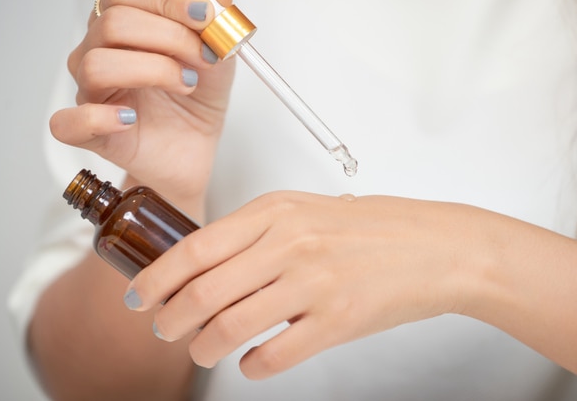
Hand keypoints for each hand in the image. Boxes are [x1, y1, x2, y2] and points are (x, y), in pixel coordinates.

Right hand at [49, 0, 234, 207]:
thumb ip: (216, 17)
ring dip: (153, 71)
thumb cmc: (196, 98)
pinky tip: (131, 118)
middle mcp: (97, 51)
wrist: (195, 150)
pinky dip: (97, 118)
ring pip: (96, 65)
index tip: (207, 18)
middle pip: (113, 23)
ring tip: (186, 86)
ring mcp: (89, 93)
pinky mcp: (90, 134)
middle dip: (171, 37)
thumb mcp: (218, 54)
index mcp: (123, 24)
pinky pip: (67, 122)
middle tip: (205, 59)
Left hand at [125, 192, 486, 378]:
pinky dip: (250, 366)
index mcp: (278, 212)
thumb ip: (258, 230)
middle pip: (201, 292)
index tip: (140, 294)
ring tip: (203, 349)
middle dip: (169, 319)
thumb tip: (206, 262)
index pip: (195, 248)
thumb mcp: (309, 209)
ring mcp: (313, 284)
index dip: (157, 277)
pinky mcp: (337, 322)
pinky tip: (251, 361)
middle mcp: (290, 244)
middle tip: (164, 328)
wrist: (436, 247)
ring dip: (204, 347)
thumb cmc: (375, 228)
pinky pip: (272, 355)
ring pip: (228, 327)